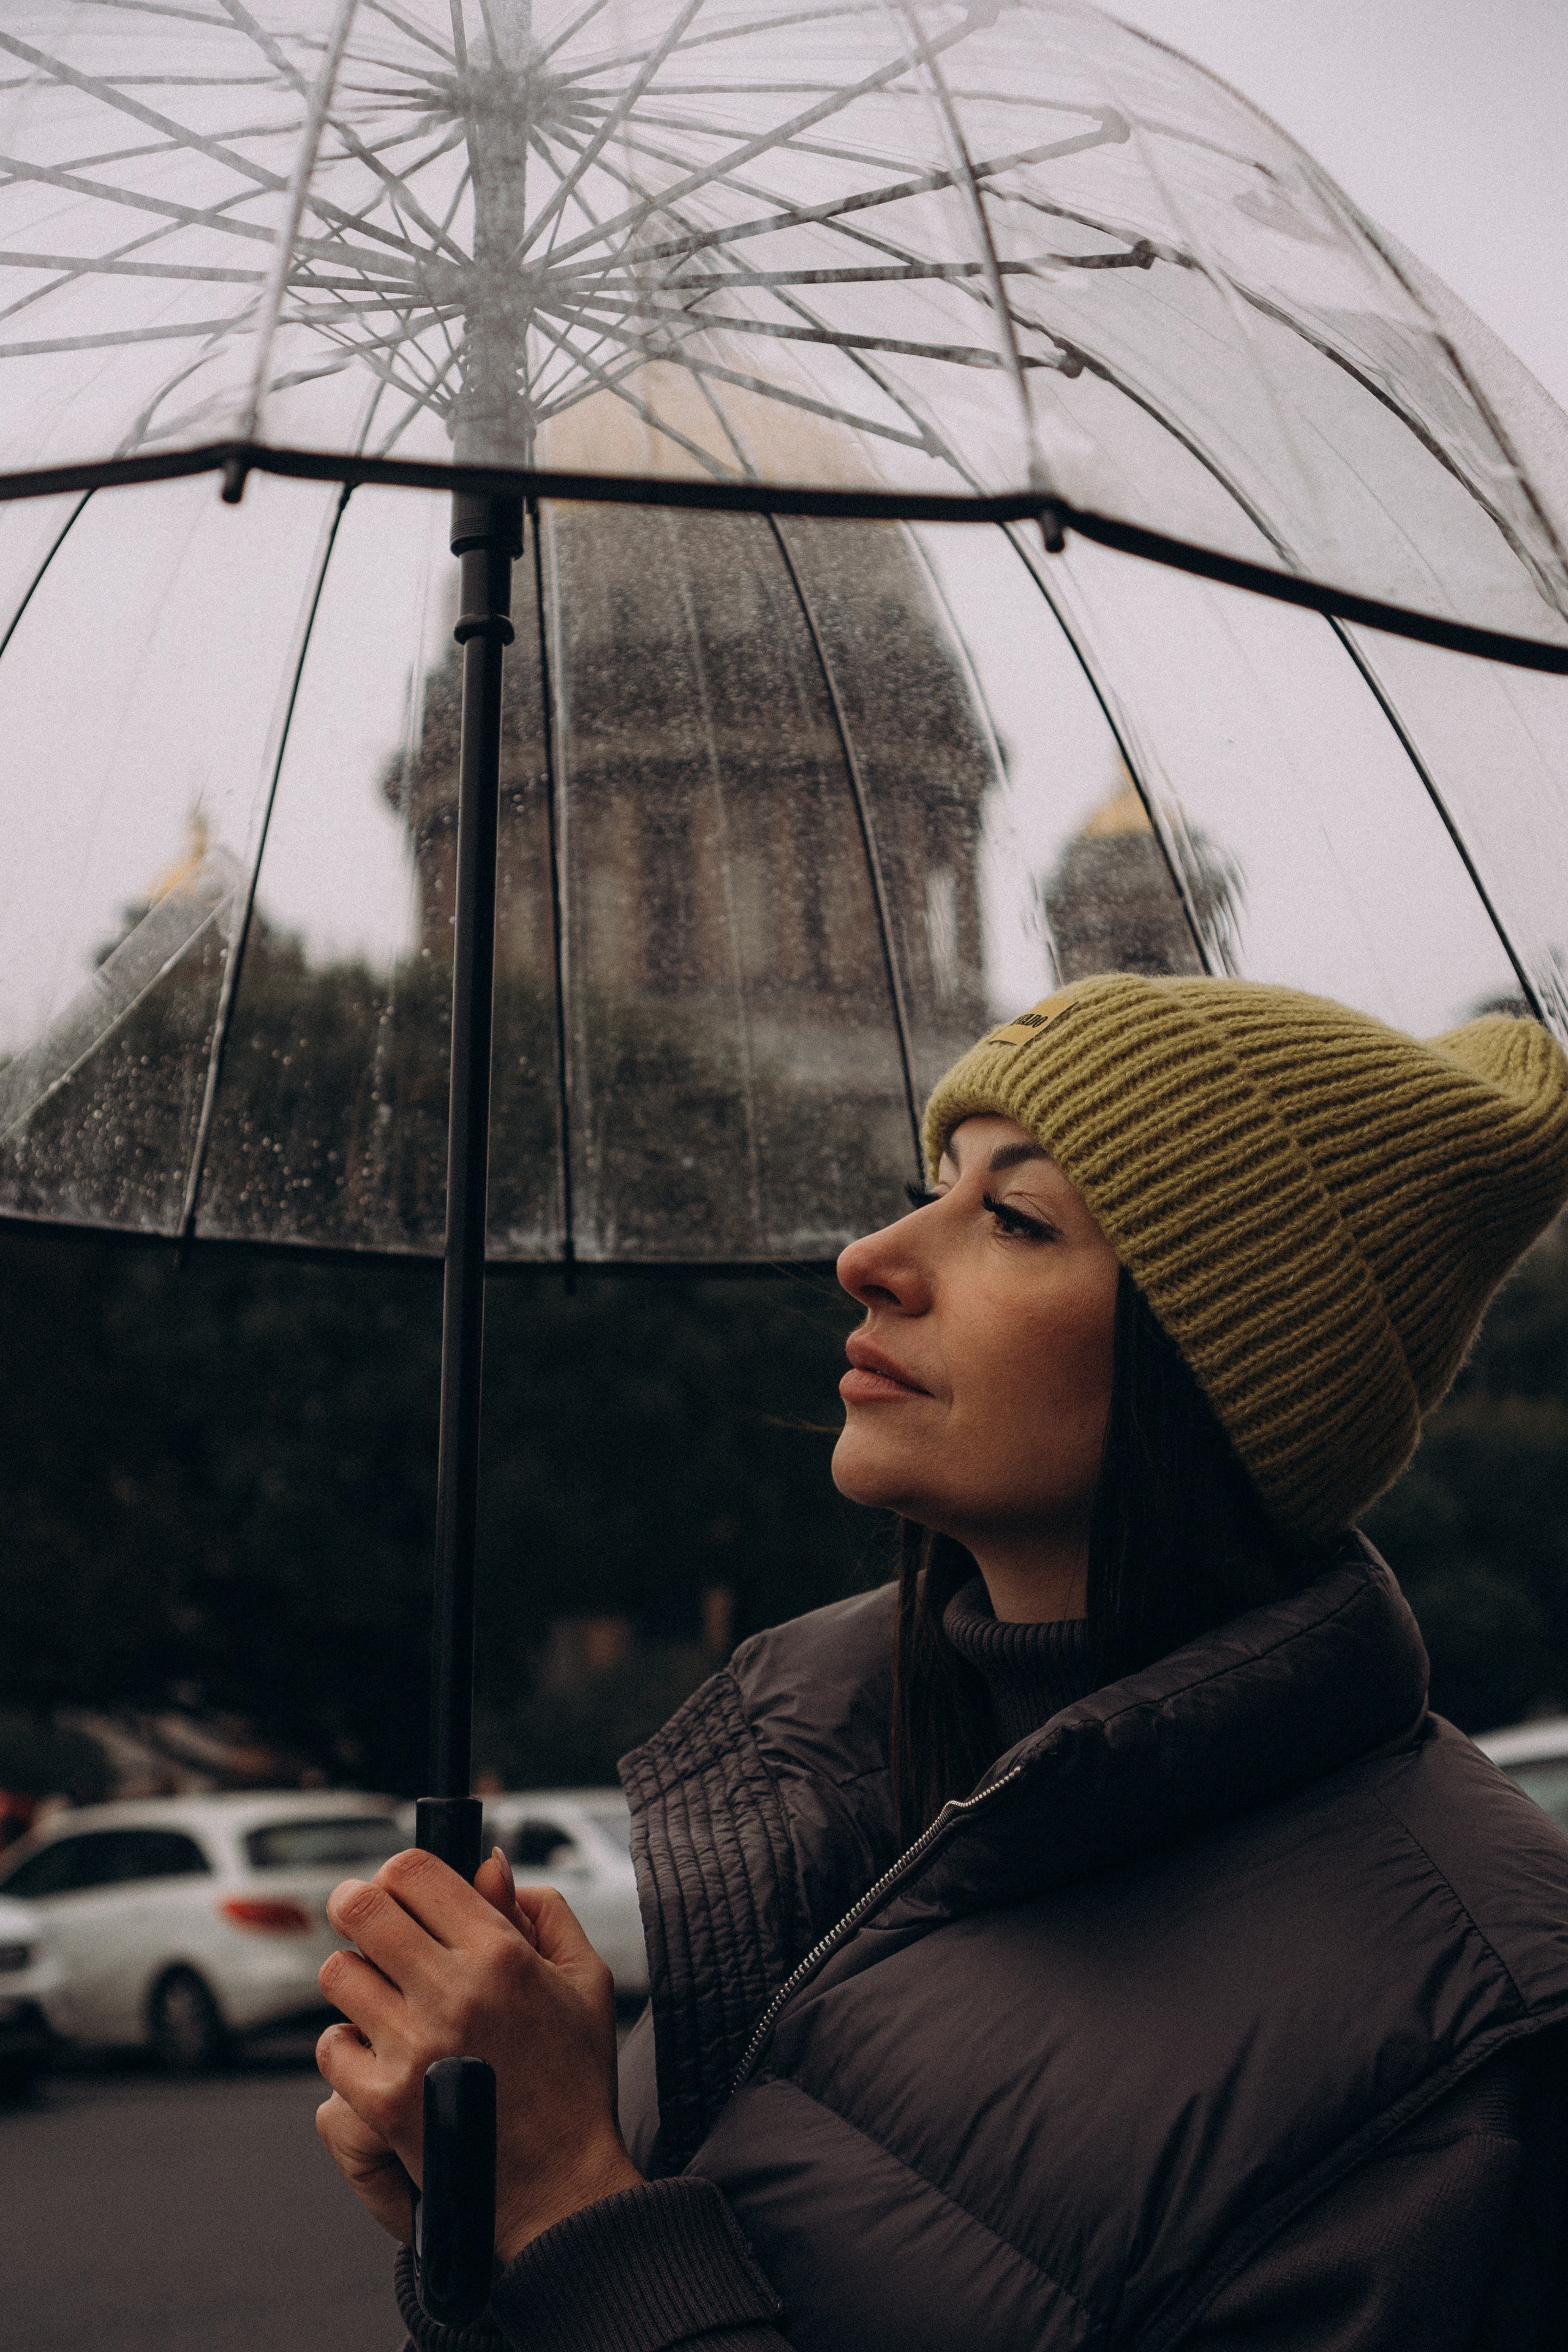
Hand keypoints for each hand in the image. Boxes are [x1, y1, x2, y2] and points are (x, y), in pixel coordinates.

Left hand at [315, 1843, 641, 2261]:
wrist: (561, 2189)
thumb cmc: (577, 2080)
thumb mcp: (586, 1980)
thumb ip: (542, 1911)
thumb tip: (489, 1865)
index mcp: (501, 1953)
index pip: (414, 1871)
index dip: (399, 1872)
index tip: (399, 1889)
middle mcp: (452, 1991)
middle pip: (360, 1909)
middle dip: (356, 1905)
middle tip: (365, 1921)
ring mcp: (412, 2047)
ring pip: (338, 1973)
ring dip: (355, 1977)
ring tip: (380, 1996)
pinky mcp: (382, 2102)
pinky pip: (331, 2045)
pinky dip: (348, 2047)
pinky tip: (380, 2054)